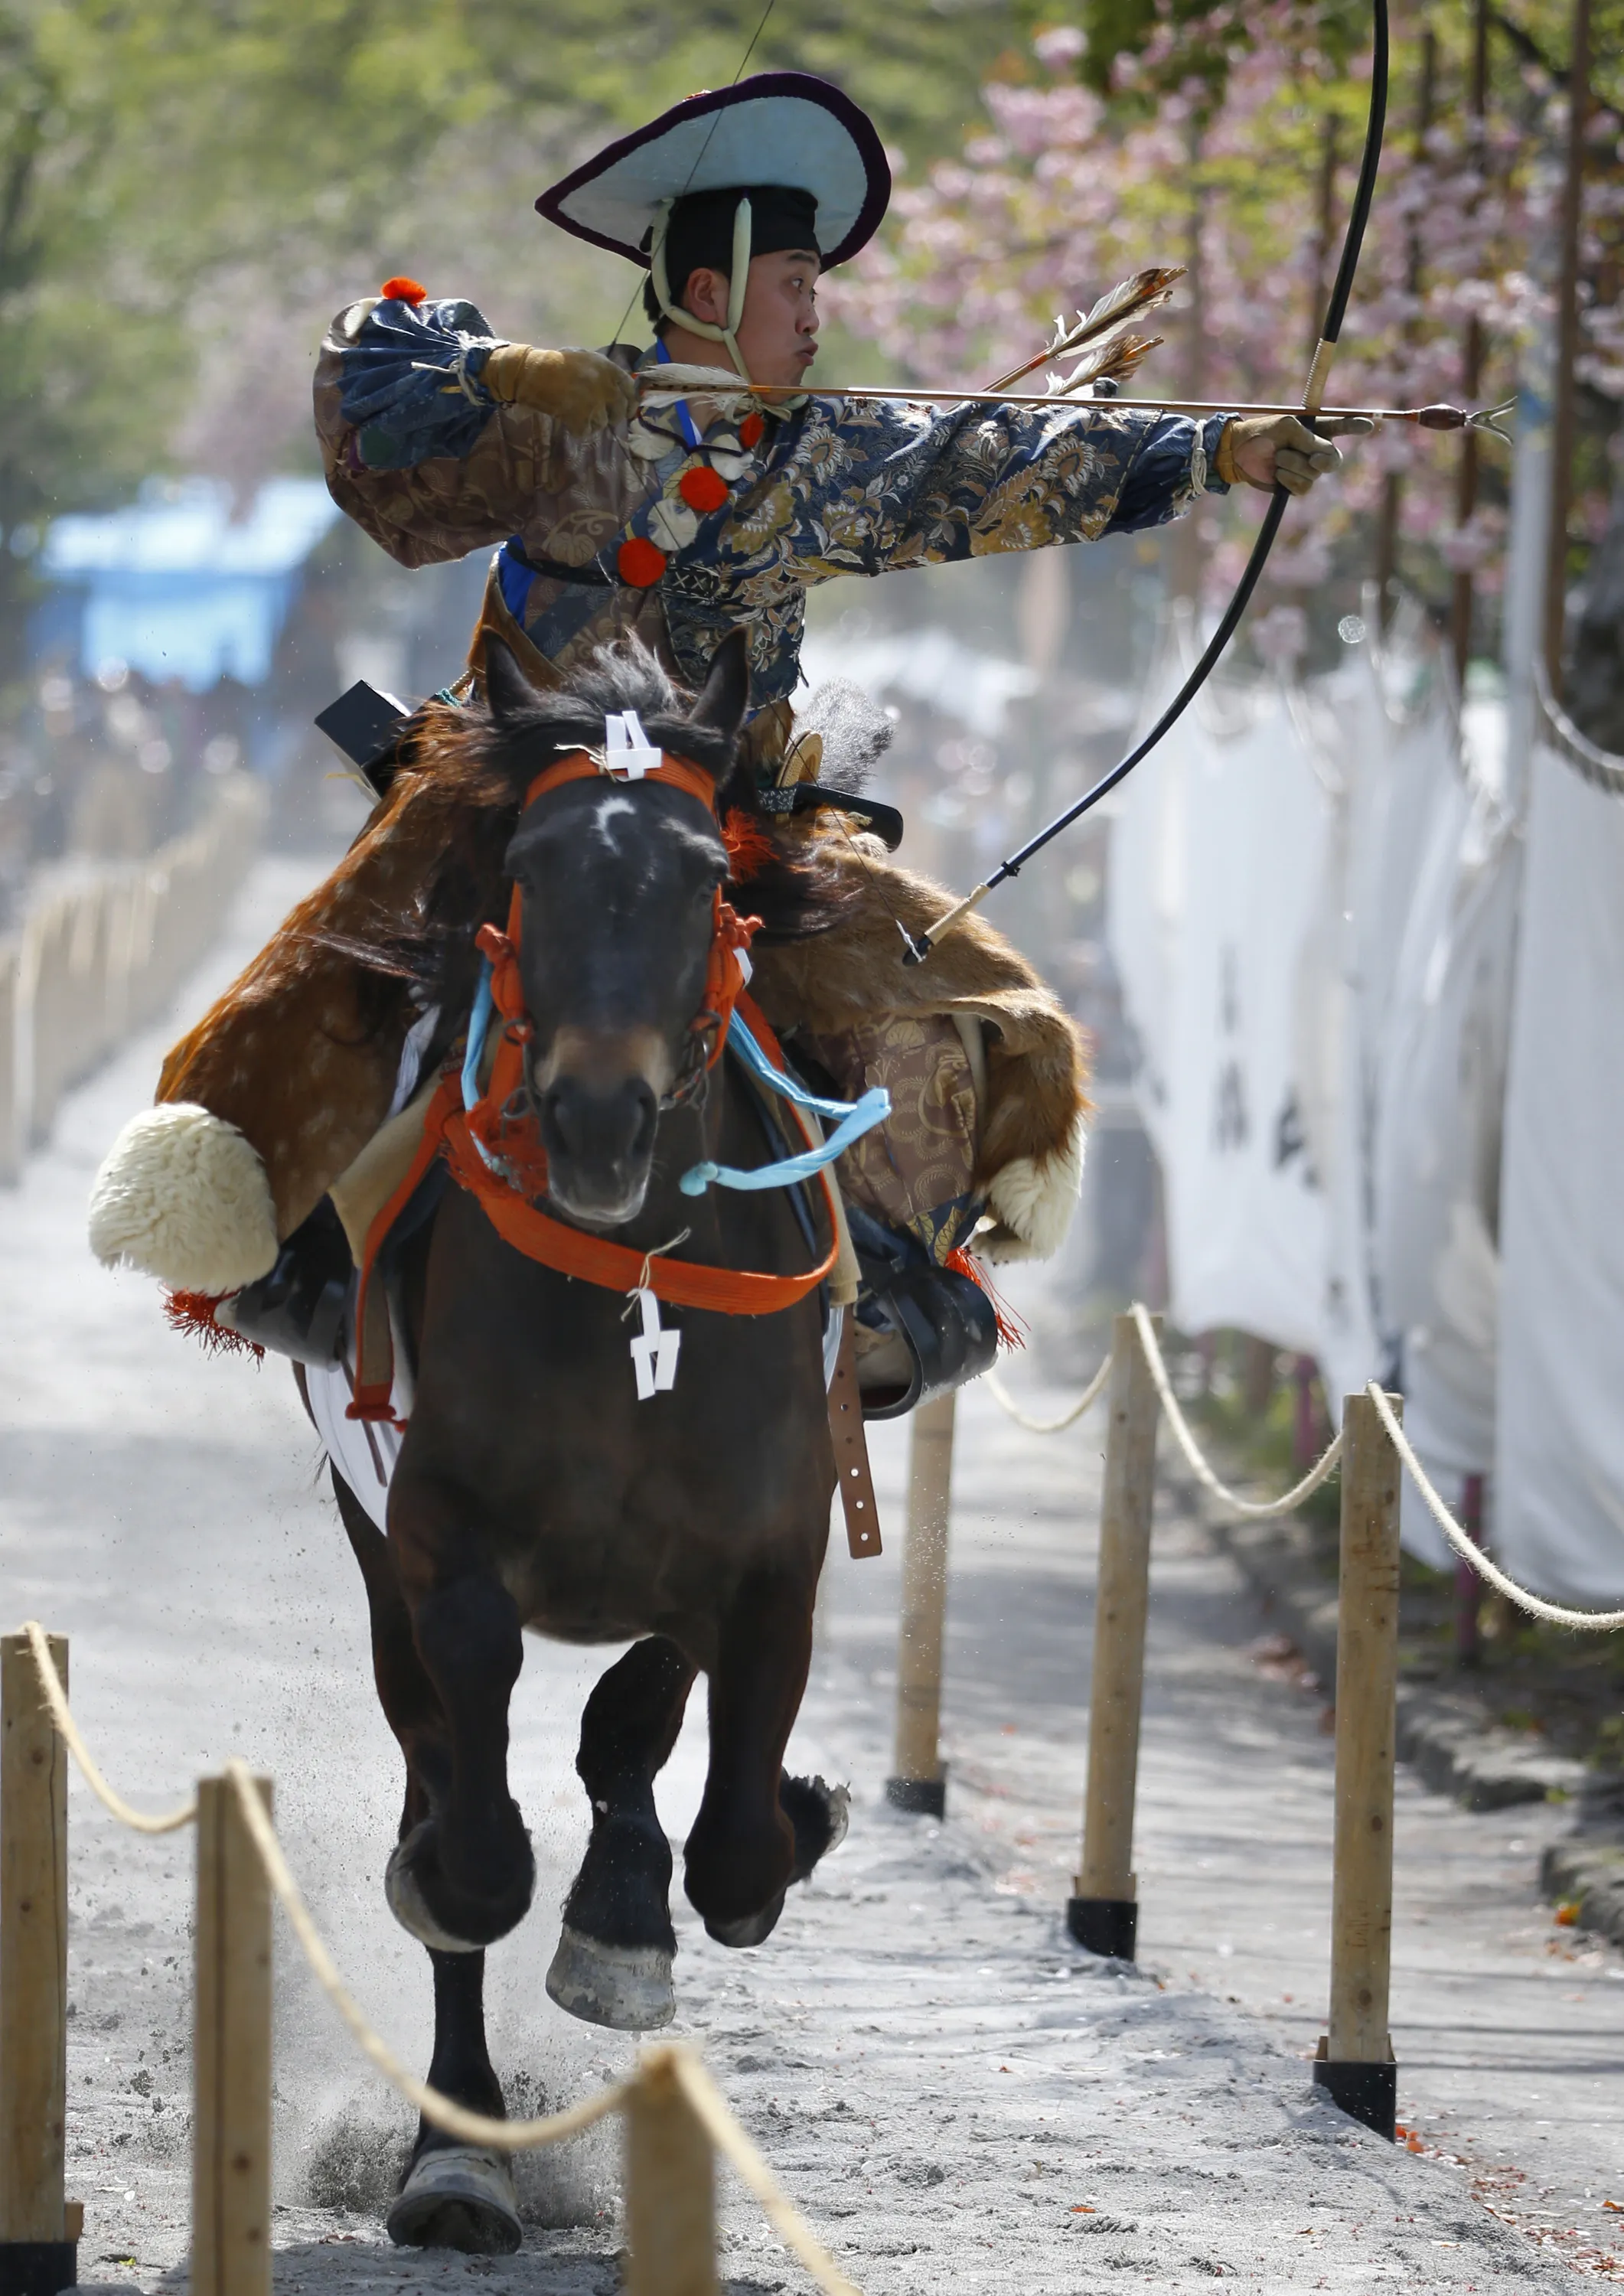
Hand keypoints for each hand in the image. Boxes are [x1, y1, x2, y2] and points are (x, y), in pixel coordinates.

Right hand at [481, 344, 637, 434]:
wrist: (534, 372)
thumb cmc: (556, 363)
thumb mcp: (585, 359)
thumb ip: (603, 373)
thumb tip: (616, 389)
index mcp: (608, 369)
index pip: (630, 389)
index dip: (630, 402)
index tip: (628, 410)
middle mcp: (606, 387)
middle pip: (620, 411)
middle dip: (612, 417)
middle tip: (601, 417)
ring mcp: (595, 405)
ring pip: (602, 424)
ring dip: (591, 422)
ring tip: (575, 412)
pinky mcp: (583, 419)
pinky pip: (585, 432)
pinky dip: (576, 429)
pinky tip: (567, 418)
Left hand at [1219, 412, 1373, 496]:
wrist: (1238, 454)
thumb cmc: (1261, 434)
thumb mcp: (1285, 428)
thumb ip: (1306, 439)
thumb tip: (1321, 457)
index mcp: (1316, 428)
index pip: (1341, 426)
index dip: (1355, 426)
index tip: (1369, 424)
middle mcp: (1315, 448)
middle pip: (1335, 459)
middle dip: (1325, 459)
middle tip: (1313, 459)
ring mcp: (1307, 468)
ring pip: (1315, 474)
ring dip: (1295, 466)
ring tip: (1278, 458)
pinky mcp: (1297, 485)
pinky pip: (1304, 487)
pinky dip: (1290, 481)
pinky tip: (1279, 474)